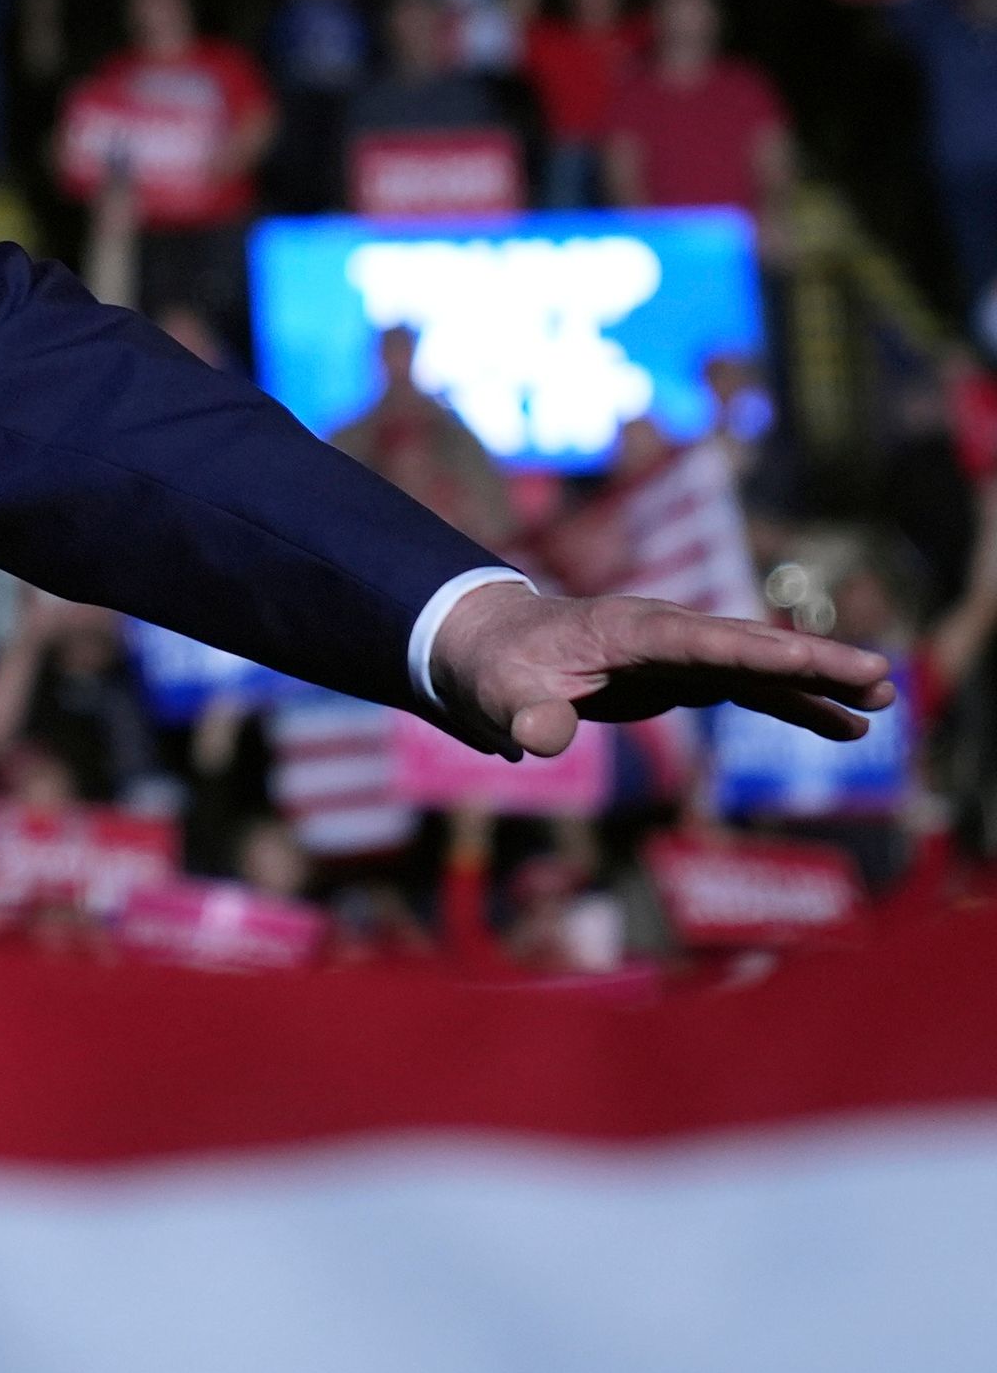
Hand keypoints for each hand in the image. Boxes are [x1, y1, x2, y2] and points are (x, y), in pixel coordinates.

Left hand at [430, 582, 891, 758]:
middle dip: (812, 660)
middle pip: (748, 645)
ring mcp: (678, 652)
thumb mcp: (498, 694)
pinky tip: (843, 724)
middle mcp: (664, 632)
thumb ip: (523, 717)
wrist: (491, 646)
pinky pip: (750, 687)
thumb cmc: (494, 668)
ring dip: (818, 682)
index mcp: (627, 630)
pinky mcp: (682, 674)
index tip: (815, 658)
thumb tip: (537, 742)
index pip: (702, 640)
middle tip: (879, 676)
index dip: (759, 651)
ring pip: (760, 664)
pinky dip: (795, 703)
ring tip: (881, 701)